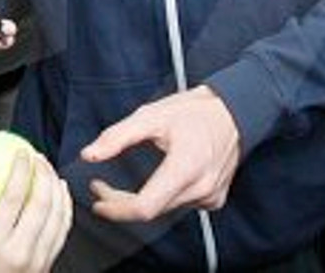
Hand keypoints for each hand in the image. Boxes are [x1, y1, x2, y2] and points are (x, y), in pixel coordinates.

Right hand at [0, 149, 72, 272]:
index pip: (14, 197)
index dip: (22, 169)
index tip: (22, 152)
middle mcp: (19, 251)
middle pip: (41, 203)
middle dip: (44, 173)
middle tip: (38, 157)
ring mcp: (37, 261)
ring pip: (57, 216)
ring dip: (57, 189)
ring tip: (50, 171)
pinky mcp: (47, 266)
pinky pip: (61, 232)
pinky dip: (65, 210)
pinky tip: (60, 196)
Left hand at [82, 85, 240, 221]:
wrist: (235, 112)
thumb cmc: (194, 111)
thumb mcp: (150, 115)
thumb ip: (116, 137)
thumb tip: (90, 155)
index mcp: (186, 167)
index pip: (146, 207)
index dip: (116, 208)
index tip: (97, 200)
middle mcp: (201, 188)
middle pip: (151, 211)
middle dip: (120, 203)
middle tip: (100, 187)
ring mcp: (210, 197)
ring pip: (163, 211)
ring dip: (137, 203)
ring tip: (115, 187)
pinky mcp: (214, 199)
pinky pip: (178, 206)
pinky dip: (158, 199)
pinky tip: (150, 184)